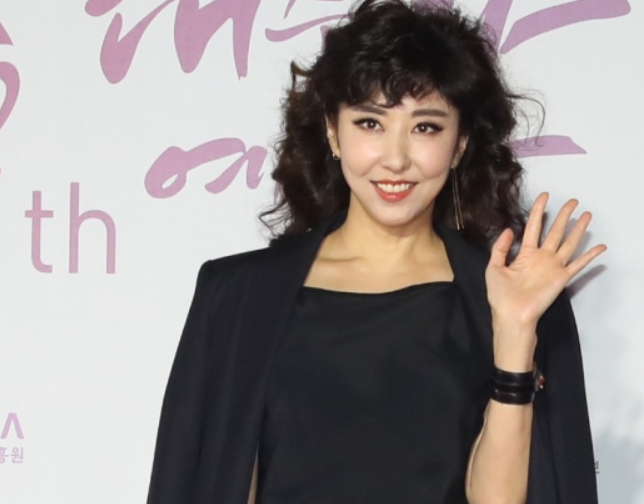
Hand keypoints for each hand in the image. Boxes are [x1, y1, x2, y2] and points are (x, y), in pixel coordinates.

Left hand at [485, 193, 606, 366]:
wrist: (511, 315)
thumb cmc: (500, 295)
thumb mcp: (493, 267)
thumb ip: (501, 248)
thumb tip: (508, 229)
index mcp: (525, 254)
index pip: (533, 227)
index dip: (538, 211)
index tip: (545, 196)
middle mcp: (541, 257)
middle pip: (555, 231)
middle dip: (563, 216)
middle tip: (572, 201)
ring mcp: (553, 267)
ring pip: (568, 243)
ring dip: (578, 229)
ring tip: (587, 214)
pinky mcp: (562, 277)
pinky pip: (578, 264)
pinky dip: (590, 256)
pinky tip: (600, 246)